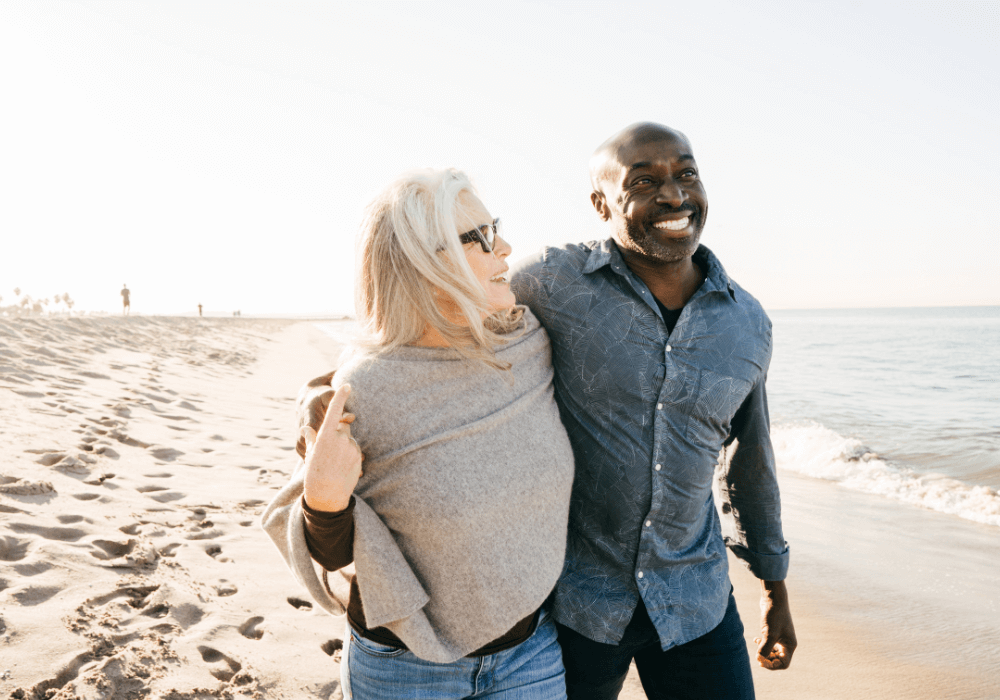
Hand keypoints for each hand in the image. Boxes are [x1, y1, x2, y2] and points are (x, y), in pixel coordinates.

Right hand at [302, 384, 362, 511]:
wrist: (327, 495)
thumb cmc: (315, 473)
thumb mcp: (310, 454)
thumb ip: (312, 439)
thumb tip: (307, 429)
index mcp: (325, 435)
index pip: (334, 411)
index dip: (340, 397)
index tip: (347, 385)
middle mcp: (340, 439)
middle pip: (343, 427)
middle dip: (339, 433)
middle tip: (330, 450)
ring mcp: (351, 448)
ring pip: (349, 440)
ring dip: (344, 447)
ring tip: (335, 463)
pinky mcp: (359, 457)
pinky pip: (355, 451)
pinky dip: (350, 455)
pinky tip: (343, 467)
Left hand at [755, 579, 796, 669]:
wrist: (773, 598)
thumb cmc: (774, 615)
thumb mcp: (769, 634)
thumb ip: (765, 648)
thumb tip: (759, 659)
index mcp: (789, 645)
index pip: (783, 663)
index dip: (772, 665)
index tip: (761, 660)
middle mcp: (787, 642)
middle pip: (778, 659)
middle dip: (767, 659)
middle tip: (757, 656)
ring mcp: (781, 636)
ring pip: (773, 651)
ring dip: (764, 652)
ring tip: (757, 646)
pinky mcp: (774, 630)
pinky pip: (769, 643)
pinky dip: (762, 644)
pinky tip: (755, 639)